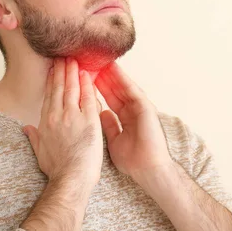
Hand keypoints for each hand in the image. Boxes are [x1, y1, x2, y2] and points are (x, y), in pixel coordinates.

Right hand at [23, 57, 103, 187]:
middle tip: (63, 56)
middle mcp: (57, 116)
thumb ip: (34, 137)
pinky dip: (86, 84)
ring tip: (73, 59)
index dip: (52, 81)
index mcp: (46, 122)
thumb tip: (26, 128)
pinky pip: (87, 97)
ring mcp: (73, 116)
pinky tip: (86, 73)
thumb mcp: (40, 151)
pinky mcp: (88, 120)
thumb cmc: (57, 170)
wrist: (70, 179)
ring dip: (72, 72)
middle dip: (61, 70)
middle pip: (59, 87)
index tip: (54, 69)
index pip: (50, 96)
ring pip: (72, 88)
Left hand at [94, 61, 172, 178]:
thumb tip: (101, 114)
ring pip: (123, 86)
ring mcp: (140, 107)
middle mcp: (132, 110)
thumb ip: (109, 126)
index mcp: (125, 118)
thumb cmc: (133, 161)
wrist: (148, 171)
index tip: (83, 76)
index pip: (108, 98)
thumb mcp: (114, 140)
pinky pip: (132, 90)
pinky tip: (113, 68)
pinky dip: (123, 78)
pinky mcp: (146, 107)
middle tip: (89, 62)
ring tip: (100, 59)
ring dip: (112, 73)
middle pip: (114, 89)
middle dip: (102, 76)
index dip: (96, 87)